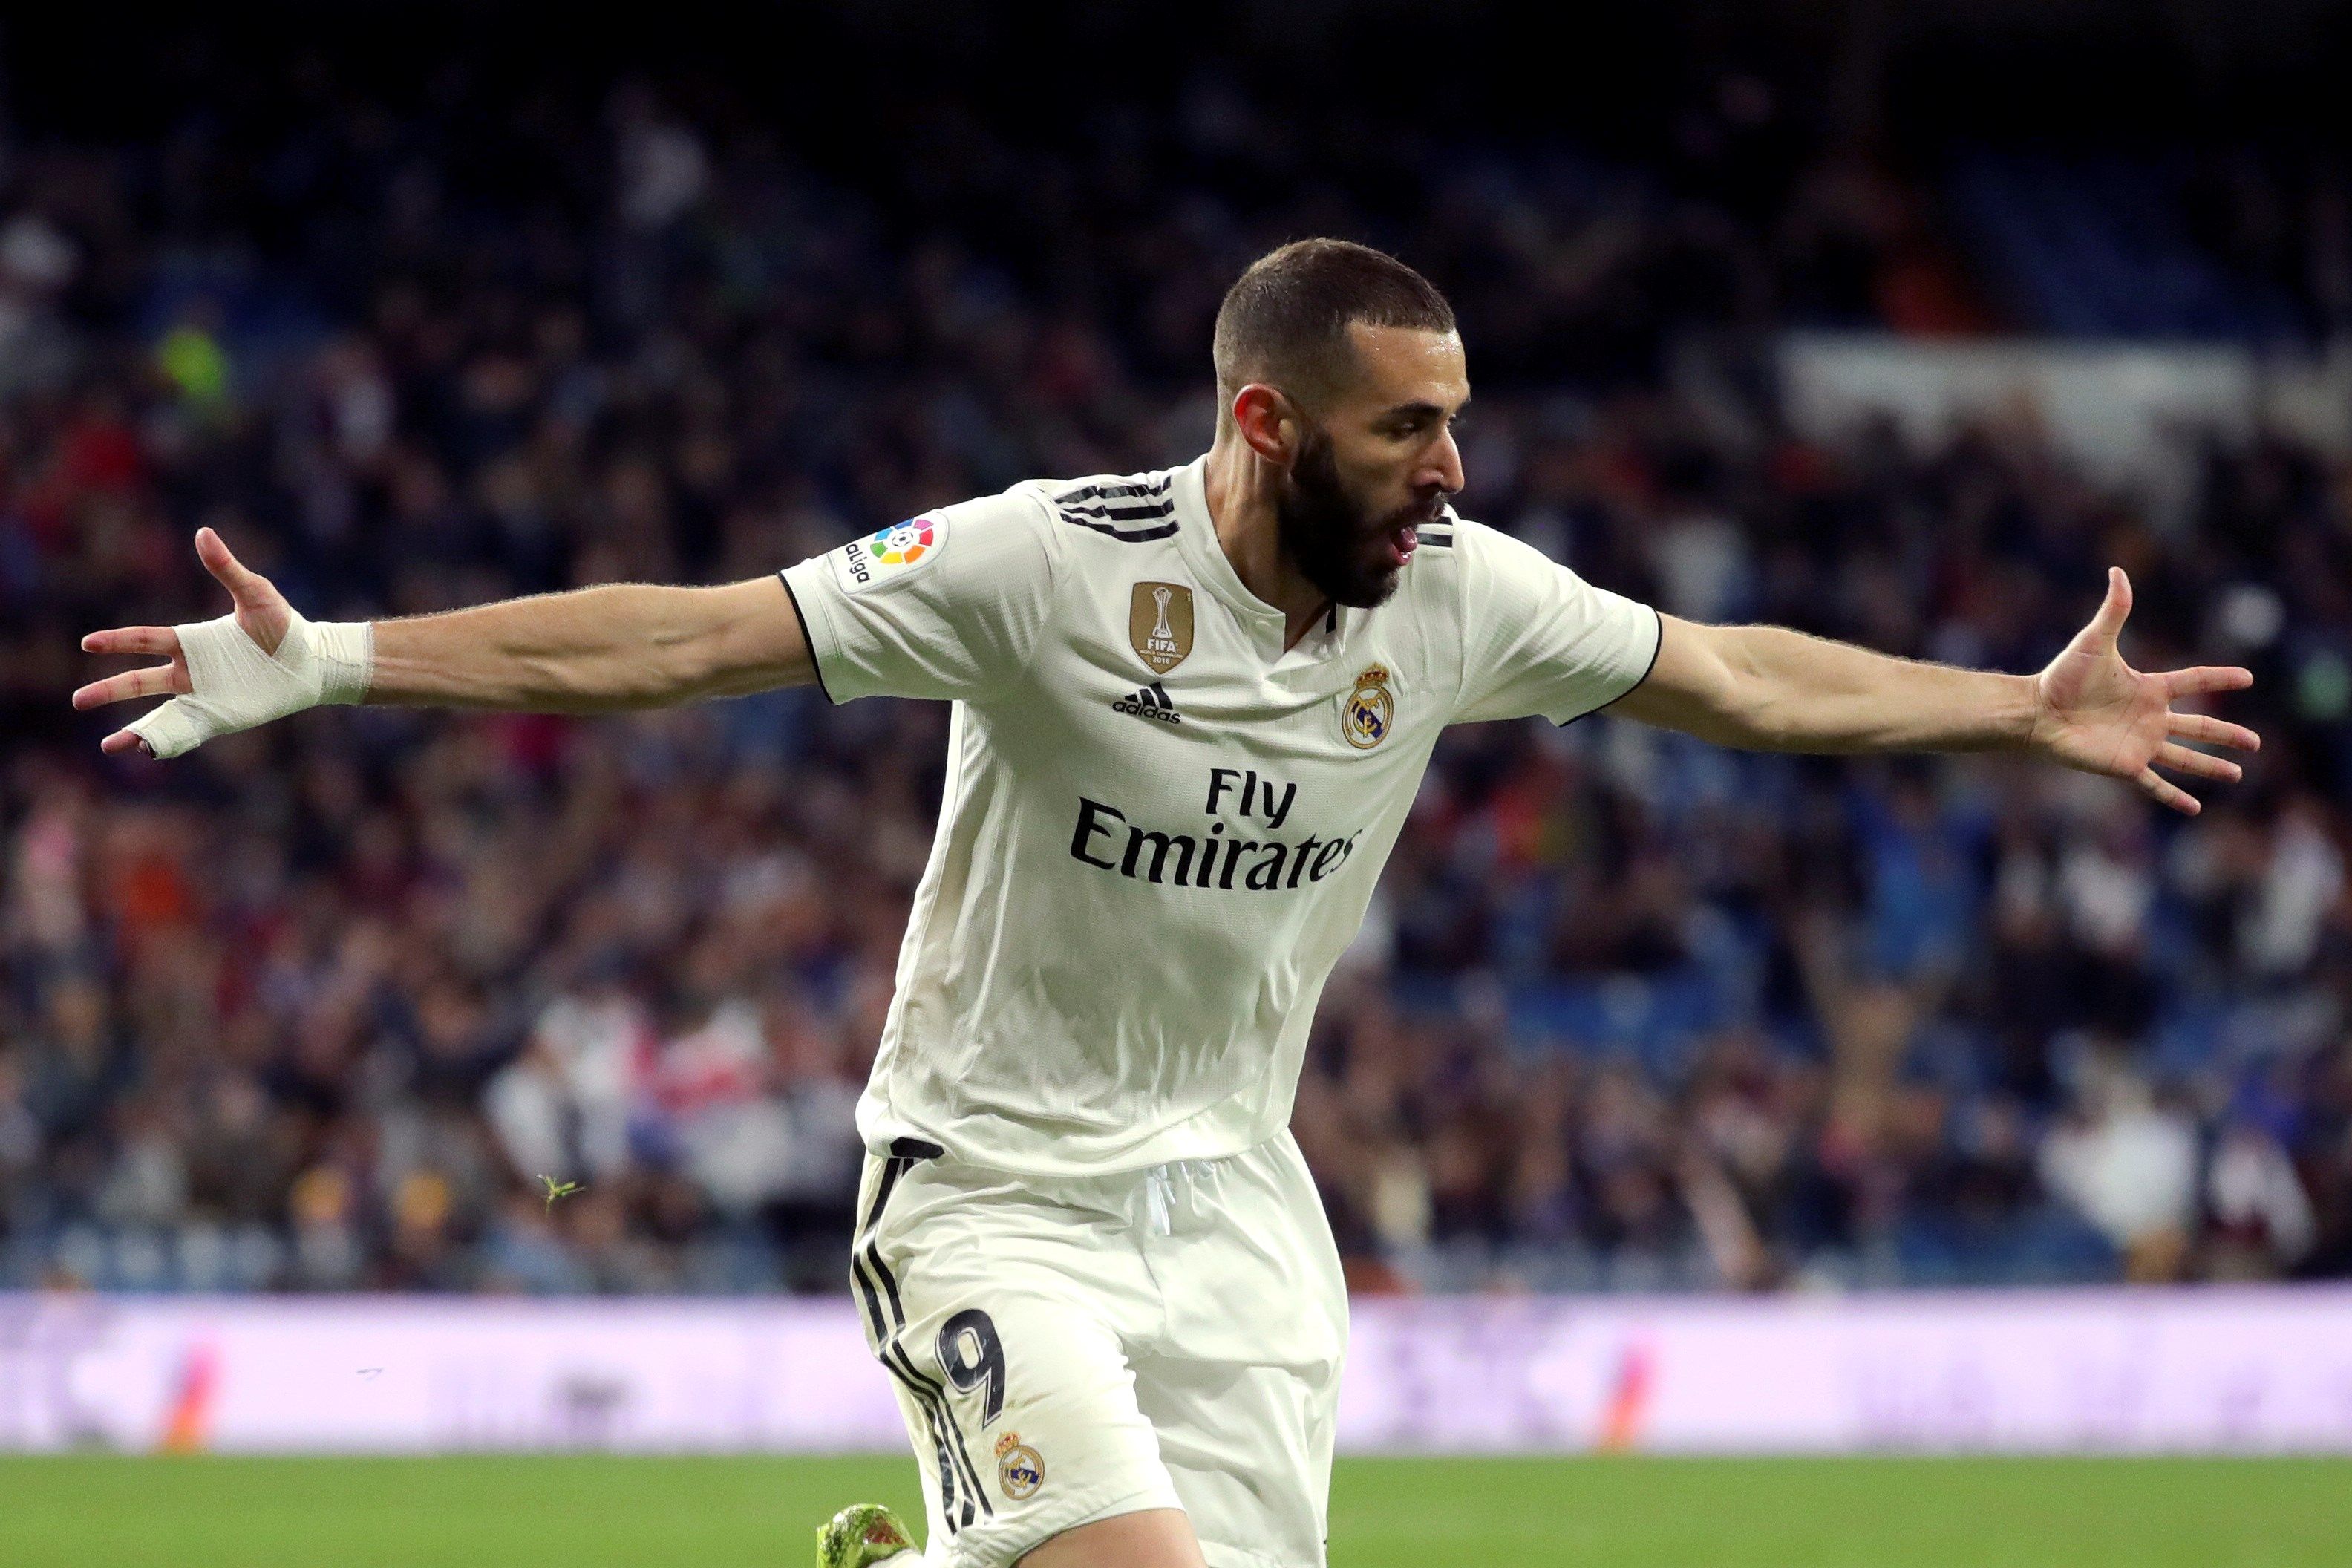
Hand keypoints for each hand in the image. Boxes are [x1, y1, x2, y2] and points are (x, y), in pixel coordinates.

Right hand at [74, 527, 361, 758]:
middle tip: (78, 701)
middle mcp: (190, 672)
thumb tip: (203, 533)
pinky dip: (167, 744)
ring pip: (159, 715)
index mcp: (191, 642)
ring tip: (108, 746)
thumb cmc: (285, 626)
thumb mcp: (256, 595)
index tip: (87, 643)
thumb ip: (227, 569)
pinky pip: (188, 733)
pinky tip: (147, 753)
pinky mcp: (221, 717)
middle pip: (140, 683)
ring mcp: (204, 697)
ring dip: (134, 729)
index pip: (144, 640)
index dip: (116, 642)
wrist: (314, 661)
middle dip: (110, 691)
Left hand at [2030, 567, 2259, 814]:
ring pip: (2184, 757)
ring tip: (2237, 774)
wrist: (2037, 711)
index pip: (2193, 682)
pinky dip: (2174, 797)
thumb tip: (2118, 571)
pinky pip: (2155, 785)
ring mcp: (2140, 743)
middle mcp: (2149, 718)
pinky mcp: (2125, 766)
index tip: (2247, 678)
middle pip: (2198, 726)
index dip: (2219, 679)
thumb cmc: (2063, 676)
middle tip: (2255, 742)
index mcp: (2148, 688)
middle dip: (2226, 734)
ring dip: (2210, 766)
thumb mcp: (2094, 642)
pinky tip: (2194, 808)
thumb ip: (2113, 610)